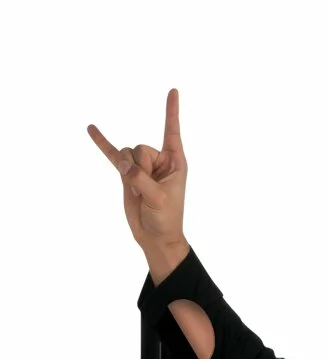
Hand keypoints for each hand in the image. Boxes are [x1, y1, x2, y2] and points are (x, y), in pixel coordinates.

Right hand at [87, 87, 186, 260]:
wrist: (155, 237)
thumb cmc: (166, 219)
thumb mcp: (158, 199)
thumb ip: (139, 179)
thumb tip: (122, 164)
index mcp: (174, 162)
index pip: (171, 131)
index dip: (171, 111)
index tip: (173, 90)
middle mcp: (158, 160)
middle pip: (140, 148)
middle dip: (139, 169)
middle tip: (148, 191)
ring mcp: (141, 166)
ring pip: (126, 155)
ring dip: (128, 174)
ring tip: (138, 193)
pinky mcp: (126, 174)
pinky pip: (112, 154)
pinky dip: (102, 143)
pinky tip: (91, 129)